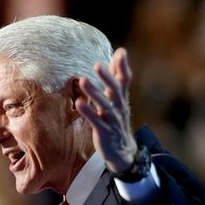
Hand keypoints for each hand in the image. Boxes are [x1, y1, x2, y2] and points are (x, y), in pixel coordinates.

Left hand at [75, 48, 137, 173]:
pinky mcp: (104, 132)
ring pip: (105, 105)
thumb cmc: (116, 120)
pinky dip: (88, 112)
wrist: (122, 151)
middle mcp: (119, 107)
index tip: (120, 53)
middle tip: (98, 65)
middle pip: (115, 90)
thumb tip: (120, 53)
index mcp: (121, 99)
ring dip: (94, 93)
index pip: (125, 81)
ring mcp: (112, 120)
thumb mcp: (118, 99)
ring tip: (84, 80)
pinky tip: (79, 103)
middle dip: (107, 77)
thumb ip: (117, 77)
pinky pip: (96, 121)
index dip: (123, 67)